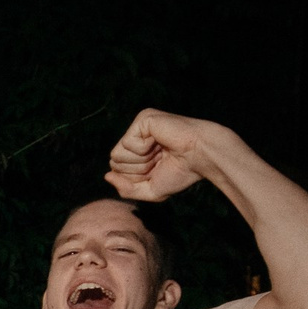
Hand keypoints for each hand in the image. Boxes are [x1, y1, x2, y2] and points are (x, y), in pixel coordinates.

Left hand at [103, 108, 235, 202]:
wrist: (201, 156)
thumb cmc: (181, 172)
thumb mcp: (150, 189)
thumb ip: (126, 188)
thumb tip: (106, 176)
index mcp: (139, 150)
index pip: (117, 170)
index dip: (135, 178)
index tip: (157, 170)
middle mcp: (137, 136)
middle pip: (114, 163)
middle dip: (136, 171)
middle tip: (159, 161)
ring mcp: (139, 126)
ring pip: (117, 155)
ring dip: (139, 162)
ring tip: (159, 152)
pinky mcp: (142, 119)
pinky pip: (127, 144)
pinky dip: (143, 150)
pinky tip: (159, 142)